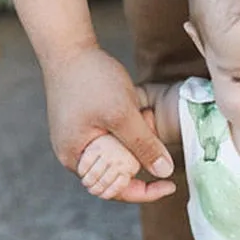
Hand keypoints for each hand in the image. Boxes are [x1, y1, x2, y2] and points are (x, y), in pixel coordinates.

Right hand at [42, 45, 174, 200]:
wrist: (68, 46)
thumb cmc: (90, 79)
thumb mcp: (122, 114)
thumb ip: (143, 145)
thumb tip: (164, 172)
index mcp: (76, 160)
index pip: (115, 191)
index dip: (145, 193)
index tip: (170, 185)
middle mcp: (73, 156)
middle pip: (115, 178)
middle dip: (139, 162)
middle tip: (152, 132)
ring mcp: (77, 142)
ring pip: (115, 159)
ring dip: (135, 146)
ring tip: (144, 117)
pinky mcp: (83, 128)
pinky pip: (110, 143)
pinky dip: (127, 135)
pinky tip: (136, 113)